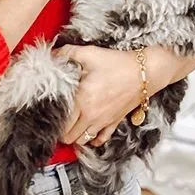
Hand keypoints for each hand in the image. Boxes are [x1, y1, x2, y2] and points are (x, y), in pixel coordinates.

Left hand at [54, 43, 194, 146]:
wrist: (146, 72)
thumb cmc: (117, 63)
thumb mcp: (89, 53)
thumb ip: (66, 54)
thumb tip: (51, 55)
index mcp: (82, 101)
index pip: (60, 124)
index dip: (51, 120)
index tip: (48, 111)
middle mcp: (91, 116)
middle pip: (68, 137)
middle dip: (60, 130)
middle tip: (57, 117)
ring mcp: (103, 122)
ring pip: (82, 141)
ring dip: (74, 135)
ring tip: (70, 124)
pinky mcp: (114, 123)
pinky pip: (100, 140)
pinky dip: (91, 138)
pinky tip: (88, 129)